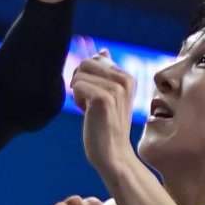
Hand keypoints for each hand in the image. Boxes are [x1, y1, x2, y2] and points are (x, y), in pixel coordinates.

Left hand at [68, 49, 136, 181]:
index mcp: (127, 77)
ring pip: (79, 74)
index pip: (95, 59)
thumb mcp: (109, 95)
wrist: (112, 154)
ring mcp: (115, 88)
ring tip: (90, 109)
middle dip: (80, 82)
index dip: (87, 77)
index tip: (94, 96)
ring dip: (78, 92)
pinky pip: (77, 86)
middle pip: (86, 63)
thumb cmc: (106, 126)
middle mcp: (124, 79)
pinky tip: (88, 113)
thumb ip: (106, 73)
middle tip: (89, 103)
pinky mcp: (103, 98)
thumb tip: (103, 50)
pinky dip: (77, 100)